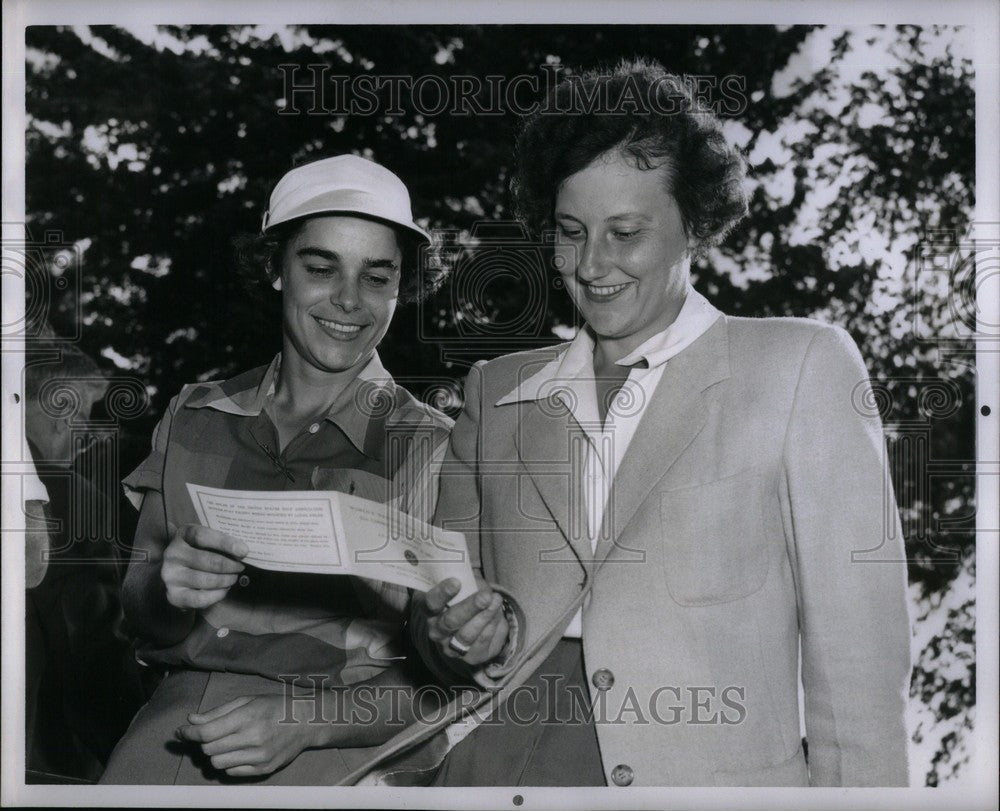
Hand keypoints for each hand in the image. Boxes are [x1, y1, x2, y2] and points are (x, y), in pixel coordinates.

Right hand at [161, 523, 247, 609]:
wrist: (176, 572)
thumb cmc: (199, 551)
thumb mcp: (206, 540)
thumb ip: (220, 542)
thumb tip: (244, 551)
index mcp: (183, 535)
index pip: (202, 536)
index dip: (225, 543)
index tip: (244, 551)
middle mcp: (173, 554)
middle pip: (207, 560)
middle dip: (230, 565)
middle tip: (241, 567)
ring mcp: (171, 575)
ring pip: (205, 580)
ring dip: (225, 580)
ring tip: (234, 578)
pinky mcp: (173, 595)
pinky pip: (199, 598)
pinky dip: (217, 595)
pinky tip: (224, 589)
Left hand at [176, 693, 320, 777]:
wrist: (306, 722)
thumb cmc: (275, 707)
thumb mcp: (247, 701)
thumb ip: (218, 712)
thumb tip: (191, 720)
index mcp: (247, 717)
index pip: (207, 732)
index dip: (189, 733)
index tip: (181, 732)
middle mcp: (253, 738)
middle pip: (209, 749)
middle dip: (204, 742)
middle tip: (209, 735)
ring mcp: (259, 756)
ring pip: (218, 763)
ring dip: (216, 754)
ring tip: (225, 744)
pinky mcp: (264, 769)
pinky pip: (232, 772)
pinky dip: (229, 763)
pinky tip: (237, 752)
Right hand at [418, 577, 508, 666]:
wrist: (472, 624)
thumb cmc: (464, 597)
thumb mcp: (463, 585)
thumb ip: (468, 583)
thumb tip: (481, 587)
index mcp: (428, 608)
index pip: (431, 602)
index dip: (442, 593)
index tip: (457, 582)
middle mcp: (435, 631)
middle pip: (450, 621)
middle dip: (470, 607)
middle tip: (485, 596)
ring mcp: (450, 647)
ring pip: (467, 635)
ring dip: (485, 616)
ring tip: (496, 600)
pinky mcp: (470, 657)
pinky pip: (482, 642)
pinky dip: (493, 624)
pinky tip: (497, 612)